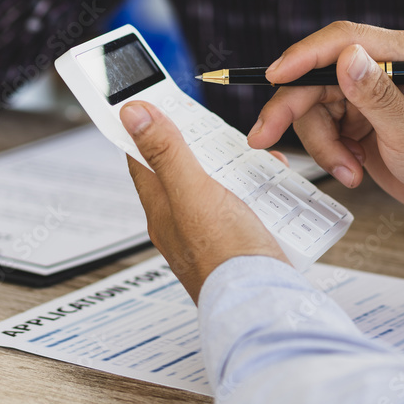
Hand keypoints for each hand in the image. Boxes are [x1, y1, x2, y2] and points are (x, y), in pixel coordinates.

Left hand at [121, 101, 286, 301]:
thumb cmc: (226, 256)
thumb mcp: (194, 192)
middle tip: (216, 127)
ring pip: (217, 184)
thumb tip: (132, 113)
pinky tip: (271, 187)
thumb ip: (166, 152)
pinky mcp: (237, 241)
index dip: (145, 126)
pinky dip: (255, 190)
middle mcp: (181, 221)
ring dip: (235, 167)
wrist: (262, 303)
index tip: (151, 100)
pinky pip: (242, 204)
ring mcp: (210, 232)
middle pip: (183, 167)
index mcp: (161, 207)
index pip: (141, 156)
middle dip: (201, 144)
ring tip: (254, 158)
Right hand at [247, 22, 403, 219]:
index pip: (342, 40)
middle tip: (265, 137)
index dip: (302, 56)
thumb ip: (377, 95)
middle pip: (314, 76)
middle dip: (292, 110)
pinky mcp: (356, 117)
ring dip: (322, 144)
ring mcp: (365, 92)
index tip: (274, 77)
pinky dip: (329, 153)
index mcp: (402, 54)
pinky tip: (354, 170)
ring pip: (311, 107)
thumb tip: (345, 57)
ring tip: (350, 170)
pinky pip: (320, 128)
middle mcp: (380, 66)